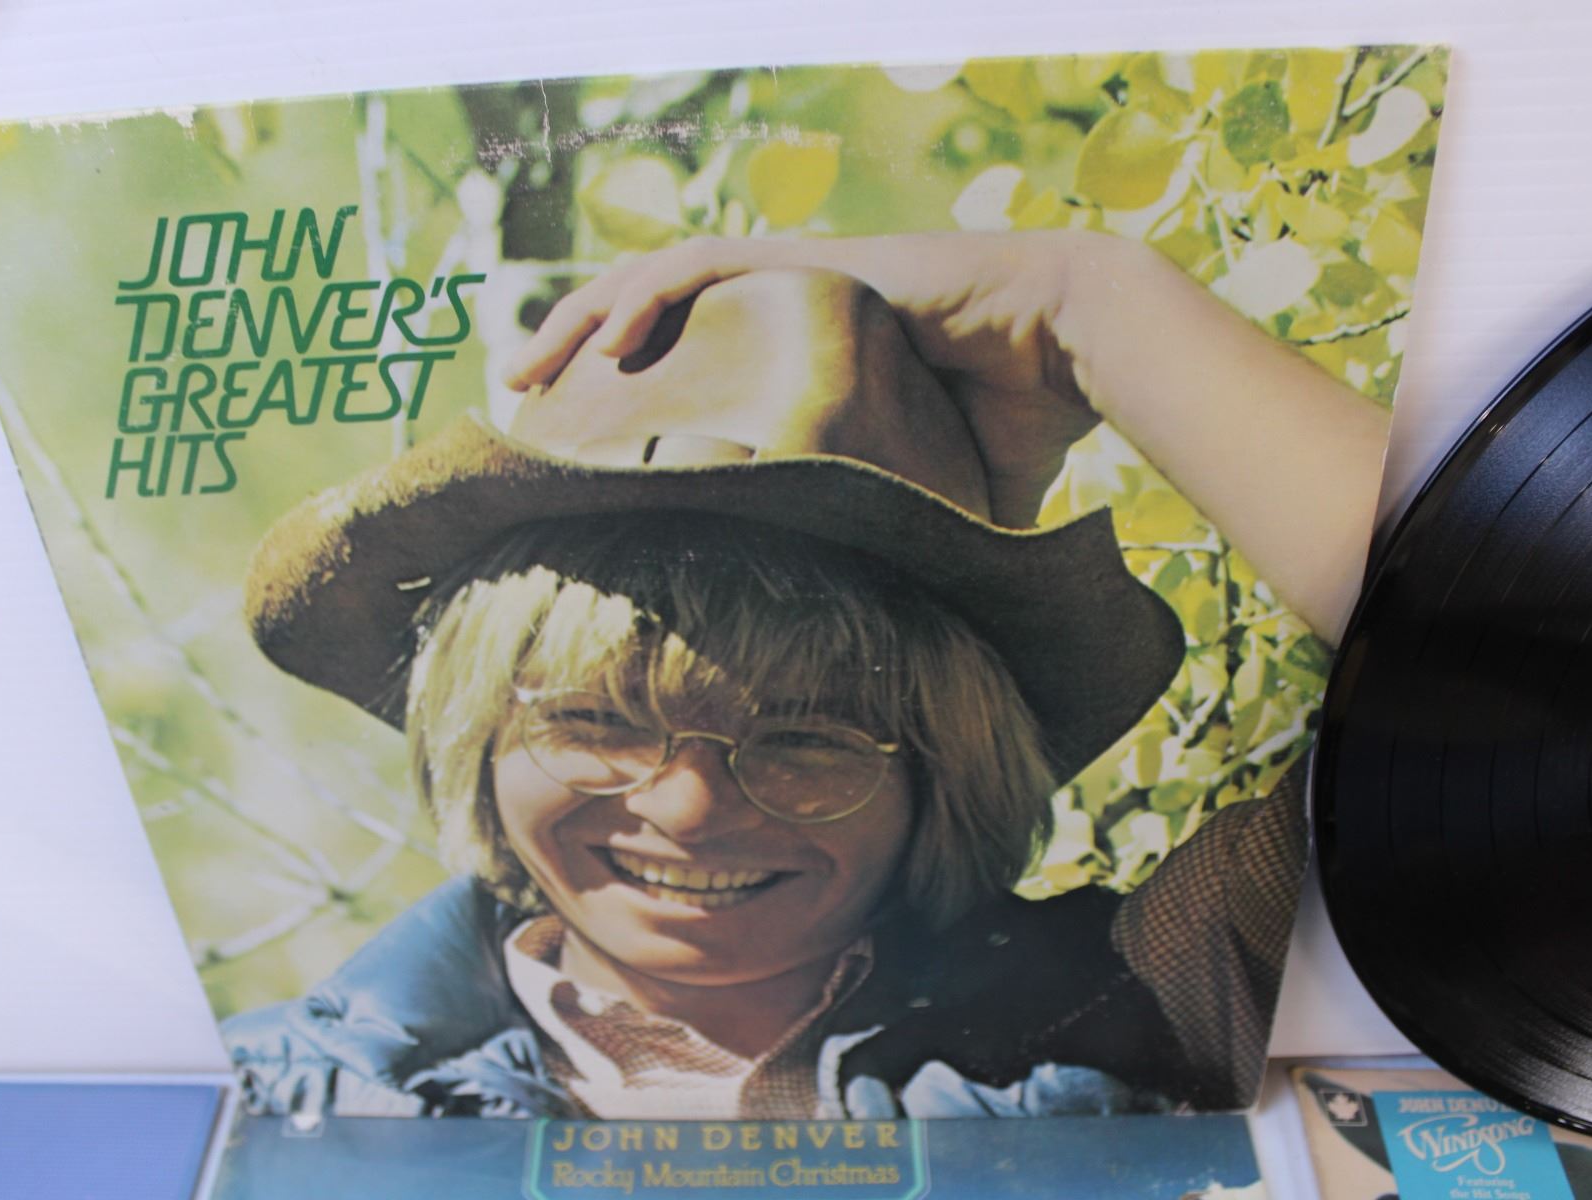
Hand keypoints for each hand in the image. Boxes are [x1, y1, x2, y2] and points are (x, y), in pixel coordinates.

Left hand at [504, 233, 1118, 527]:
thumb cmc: (1017, 423)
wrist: (1072, 349)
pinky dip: (646, 295)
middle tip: (518, 401)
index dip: (624, 393)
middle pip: (649, 316)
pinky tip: (603, 337)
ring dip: (582, 319)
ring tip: (526, 368)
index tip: (574, 442)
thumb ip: (903, 550)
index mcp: (798, 357)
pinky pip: (708, 265)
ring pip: (657, 282)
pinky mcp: (814, 265)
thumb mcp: (935, 505)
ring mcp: (795, 280)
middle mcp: (784, 310)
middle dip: (572, 351)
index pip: (686, 361)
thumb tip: (908, 639)